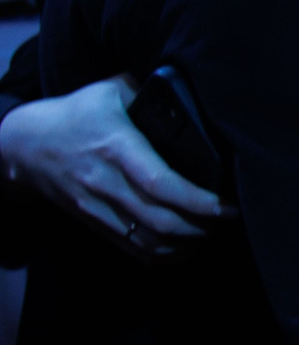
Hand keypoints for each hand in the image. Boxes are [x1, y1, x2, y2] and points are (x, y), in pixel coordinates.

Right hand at [0, 74, 227, 257]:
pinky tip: (185, 248)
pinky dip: (161, 254)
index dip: (197, 200)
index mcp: (117, 147)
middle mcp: (107, 182)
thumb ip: (148, 93)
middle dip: (201, 226)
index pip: (160, 183)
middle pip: (159, 219)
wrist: (24, 145)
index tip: (227, 205)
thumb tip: (189, 96)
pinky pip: (130, 247)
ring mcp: (98, 206)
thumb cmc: (75, 113)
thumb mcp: (110, 91)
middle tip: (229, 219)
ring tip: (213, 232)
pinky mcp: (92, 221)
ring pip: (147, 239)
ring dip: (185, 243)